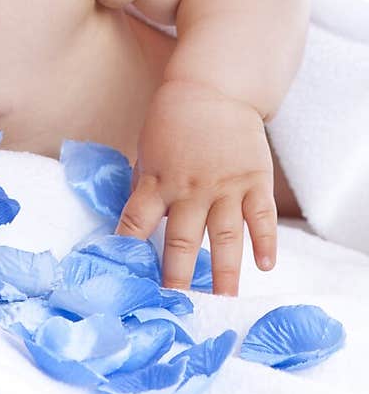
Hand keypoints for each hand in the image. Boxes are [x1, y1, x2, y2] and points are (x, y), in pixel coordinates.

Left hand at [114, 77, 276, 294]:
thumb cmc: (173, 120)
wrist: (213, 87)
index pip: (136, 221)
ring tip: (223, 300)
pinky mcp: (254, 179)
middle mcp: (190, 187)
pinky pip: (261, 216)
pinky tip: (265, 265)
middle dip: (177, 276)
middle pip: (182, 240)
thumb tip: (136, 224)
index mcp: (157, 179)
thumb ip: (145, 186)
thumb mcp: (148, 150)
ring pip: (224, 236)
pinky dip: (265, 242)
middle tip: (176, 306)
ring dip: (224, 271)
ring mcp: (225, 185)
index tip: (127, 278)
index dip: (130, 249)